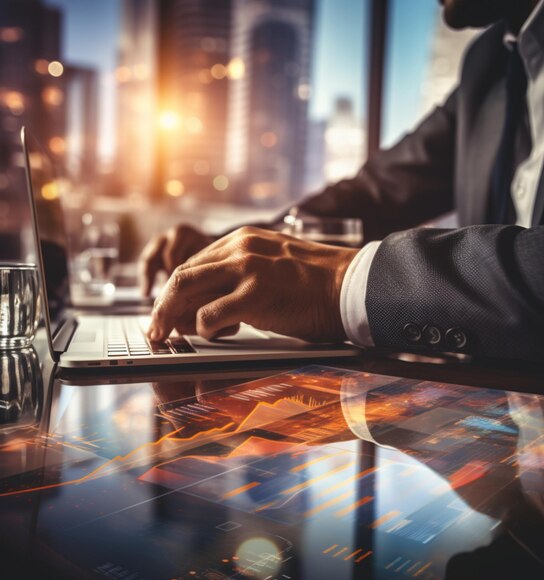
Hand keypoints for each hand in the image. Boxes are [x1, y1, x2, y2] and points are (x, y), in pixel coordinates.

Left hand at [147, 226, 358, 342]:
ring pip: (185, 290)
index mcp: (243, 240)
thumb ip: (240, 278)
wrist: (352, 286)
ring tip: (167, 337)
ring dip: (170, 317)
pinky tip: (215, 336)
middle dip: (161, 305)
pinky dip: (204, 330)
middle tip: (154, 329)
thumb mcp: (273, 267)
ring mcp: (247, 269)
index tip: (167, 311)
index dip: (175, 291)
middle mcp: (240, 248)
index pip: (194, 263)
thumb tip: (209, 308)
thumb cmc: (317, 284)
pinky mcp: (256, 295)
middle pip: (181, 275)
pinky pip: (210, 316)